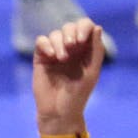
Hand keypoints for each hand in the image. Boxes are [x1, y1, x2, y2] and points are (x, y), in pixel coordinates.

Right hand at [32, 18, 103, 136]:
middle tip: (72, 46)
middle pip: (69, 26)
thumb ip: (96, 50)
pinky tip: (51, 56)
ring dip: (59, 43)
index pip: (85, 27)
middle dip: (70, 33)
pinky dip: (46, 45)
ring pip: (55, 34)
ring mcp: (54, 53)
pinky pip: (41, 42)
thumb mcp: (92, 71)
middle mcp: (70, 48)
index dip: (84, 27)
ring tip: (61, 59)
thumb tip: (97, 27)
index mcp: (85, 50)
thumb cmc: (78, 94)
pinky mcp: (41, 58)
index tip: (81, 40)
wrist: (59, 110)